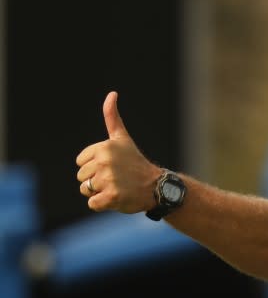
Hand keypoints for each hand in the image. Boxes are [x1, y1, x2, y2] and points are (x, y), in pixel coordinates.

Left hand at [76, 91, 161, 212]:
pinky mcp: (111, 197)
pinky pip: (92, 204)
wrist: (156, 186)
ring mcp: (108, 180)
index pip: (80, 163)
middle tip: (117, 179)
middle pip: (81, 177)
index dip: (95, 167)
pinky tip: (117, 198)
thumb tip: (112, 93)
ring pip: (85, 190)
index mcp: (104, 147)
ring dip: (99, 193)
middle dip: (96, 181)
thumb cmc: (136, 163)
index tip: (114, 166)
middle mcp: (105, 162)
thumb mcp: (122, 138)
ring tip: (118, 188)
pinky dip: (103, 205)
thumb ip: (112, 117)